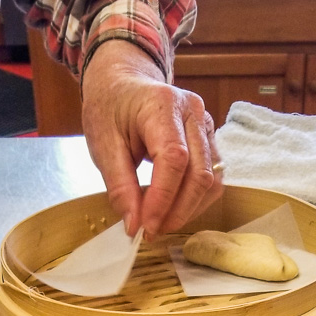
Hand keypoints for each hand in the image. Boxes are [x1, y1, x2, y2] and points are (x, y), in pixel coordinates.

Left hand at [81, 40, 222, 237]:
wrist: (123, 84)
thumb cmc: (110, 109)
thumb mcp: (102, 145)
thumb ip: (119, 186)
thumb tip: (134, 225)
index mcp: (162, 105)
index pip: (174, 159)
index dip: (163, 199)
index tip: (145, 227)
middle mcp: (193, 111)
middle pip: (200, 173)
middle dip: (178, 211)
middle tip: (151, 232)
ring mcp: (206, 124)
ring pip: (212, 179)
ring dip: (189, 209)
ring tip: (160, 222)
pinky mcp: (209, 139)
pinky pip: (213, 177)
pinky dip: (195, 200)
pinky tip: (172, 209)